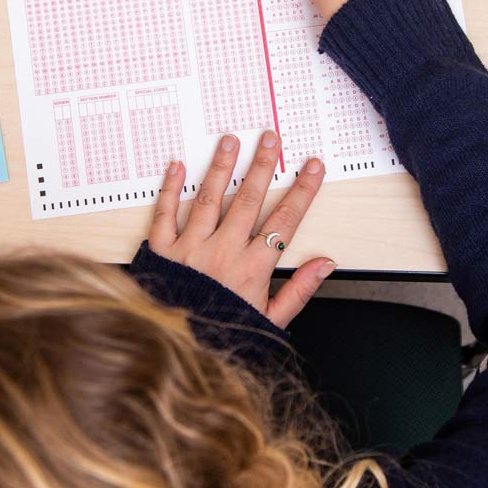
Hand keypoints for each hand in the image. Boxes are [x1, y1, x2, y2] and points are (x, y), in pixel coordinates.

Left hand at [149, 131, 335, 328]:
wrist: (177, 349)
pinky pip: (165, 214)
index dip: (302, 191)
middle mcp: (222, 252)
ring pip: (209, 198)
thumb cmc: (224, 334)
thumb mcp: (270, 320)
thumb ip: (299, 290)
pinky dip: (170, 188)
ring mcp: (191, 248)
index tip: (312, 167)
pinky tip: (176, 166)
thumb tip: (325, 263)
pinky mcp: (162, 250)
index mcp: (252, 268)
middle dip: (263, 165)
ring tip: (230, 141)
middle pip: (248, 199)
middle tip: (270, 138)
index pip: (284, 221)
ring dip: (221, 167)